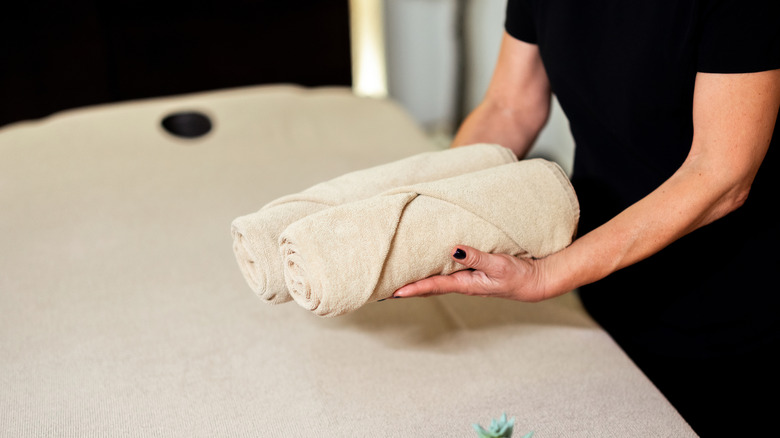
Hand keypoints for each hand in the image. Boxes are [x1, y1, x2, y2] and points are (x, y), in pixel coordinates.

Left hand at [392, 245, 549, 301]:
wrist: (534, 282)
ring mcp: (466, 281)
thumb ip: (477, 258)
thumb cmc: (518, 276)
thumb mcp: (498, 265)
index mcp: (466, 284)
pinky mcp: (472, 275)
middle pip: (428, 287)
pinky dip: (431, 275)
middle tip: (385, 290)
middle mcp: (462, 284)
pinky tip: (426, 270)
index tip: (394, 292)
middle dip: (408, 289)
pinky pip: (446, 276)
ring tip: (398, 281)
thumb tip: (454, 250)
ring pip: (435, 282)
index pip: (433, 286)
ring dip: (417, 282)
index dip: (413, 288)